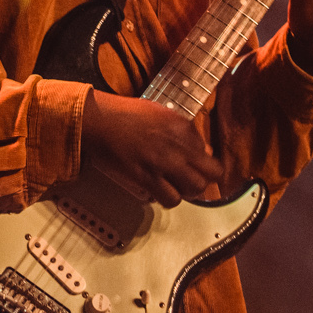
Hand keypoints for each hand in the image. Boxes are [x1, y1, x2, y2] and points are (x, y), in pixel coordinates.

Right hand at [82, 90, 218, 206]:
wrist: (101, 120)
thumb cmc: (127, 114)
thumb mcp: (163, 114)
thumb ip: (184, 132)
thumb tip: (202, 150)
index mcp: (183, 127)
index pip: (209, 153)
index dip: (204, 162)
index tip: (195, 165)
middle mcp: (179, 146)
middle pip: (211, 174)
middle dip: (203, 179)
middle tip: (191, 180)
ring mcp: (164, 163)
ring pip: (195, 189)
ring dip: (187, 191)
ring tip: (176, 187)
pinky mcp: (148, 178)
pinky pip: (171, 199)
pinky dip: (168, 199)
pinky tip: (161, 191)